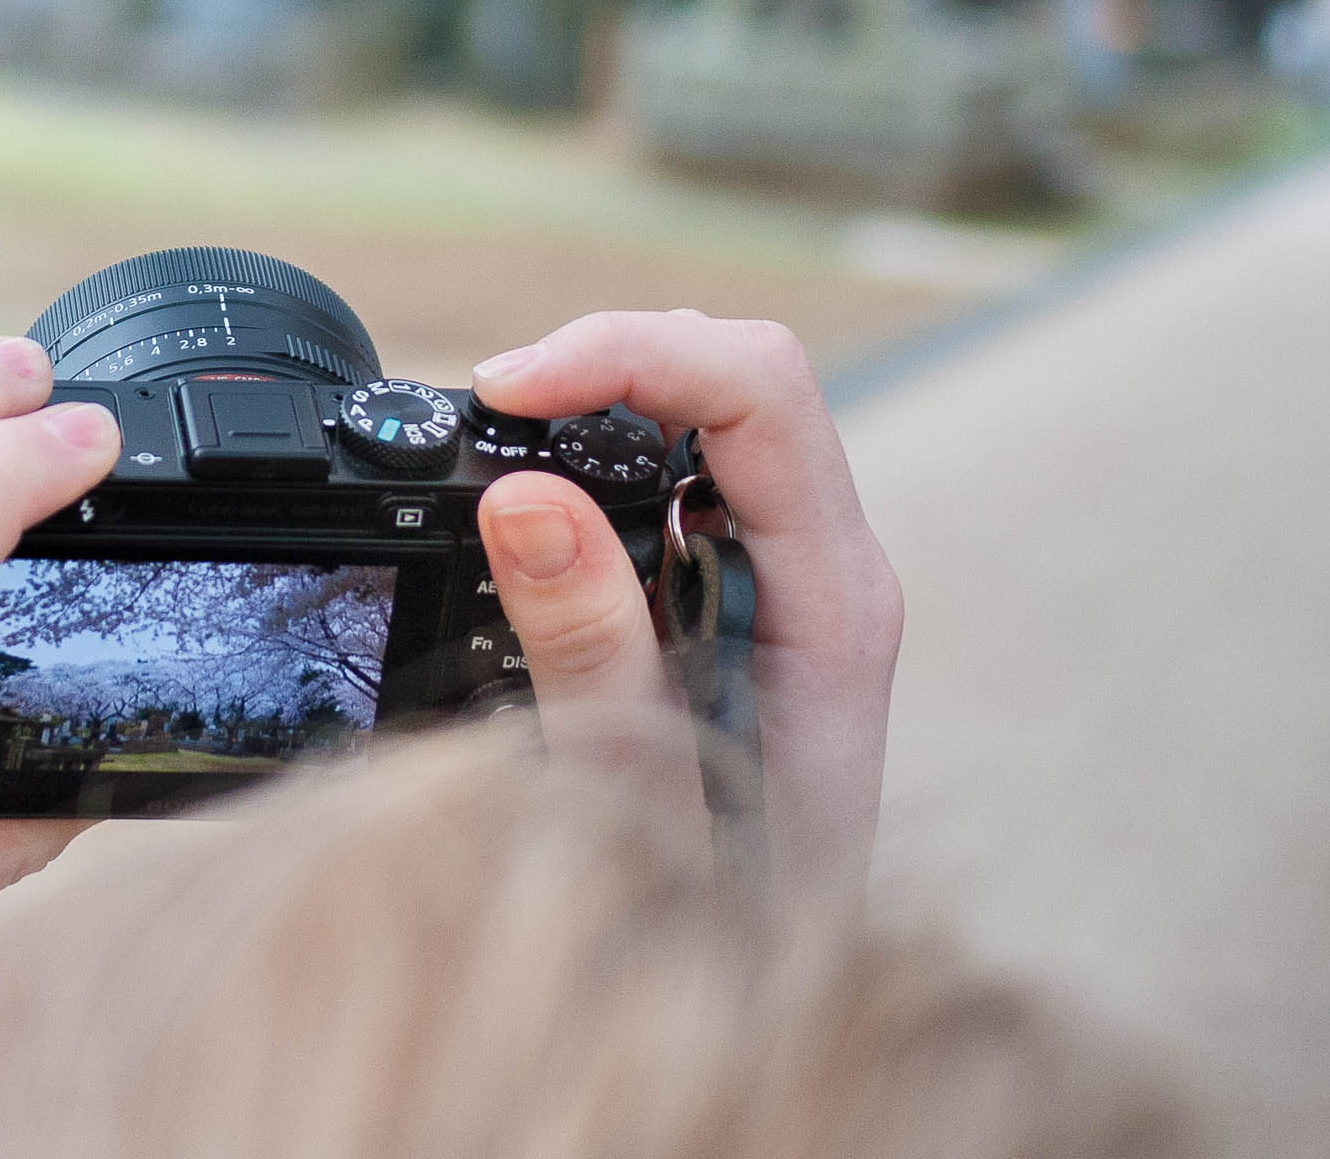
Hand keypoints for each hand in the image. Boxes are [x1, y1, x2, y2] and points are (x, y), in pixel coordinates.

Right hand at [469, 311, 899, 900]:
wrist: (772, 976)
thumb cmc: (724, 913)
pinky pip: (693, 466)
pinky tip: (548, 492)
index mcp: (833, 602)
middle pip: (742, 371)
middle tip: (495, 401)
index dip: (630, 354)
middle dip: (613, 354)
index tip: (511, 386)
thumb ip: (589, 648)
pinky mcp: (751, 584)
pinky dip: (612, 443)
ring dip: (612, 392)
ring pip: (719, 406)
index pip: (760, 392)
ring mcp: (796, 570)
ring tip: (511, 428)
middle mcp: (831, 566)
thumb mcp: (636, 795)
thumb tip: (525, 497)